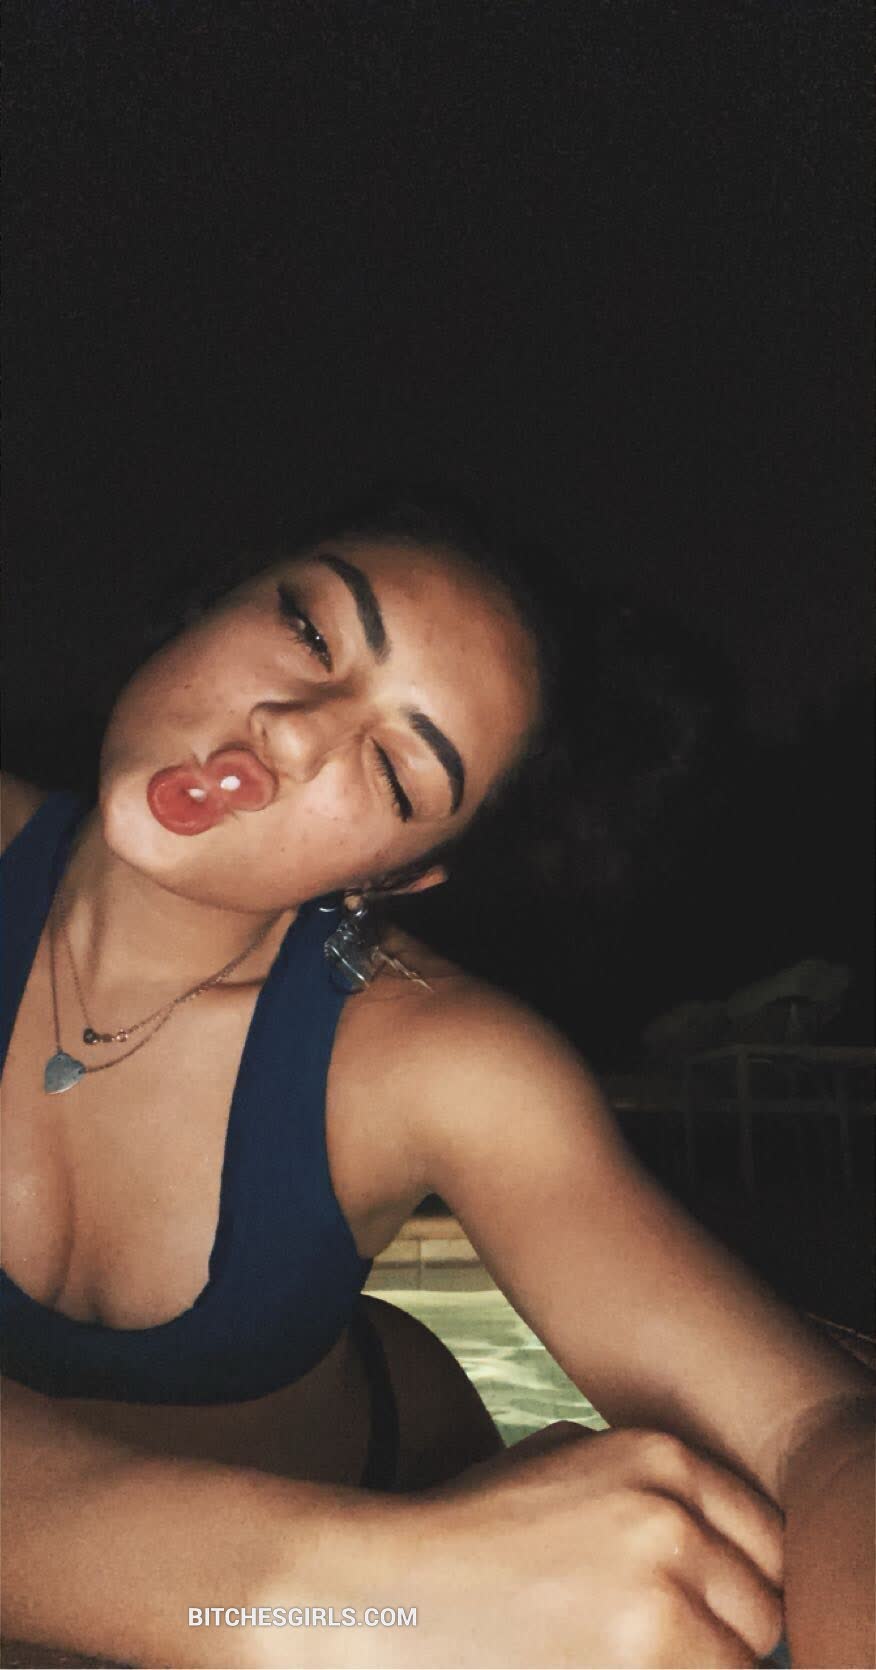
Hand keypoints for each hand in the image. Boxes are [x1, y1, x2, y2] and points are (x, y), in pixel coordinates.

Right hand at [407, 1423, 784, 1667]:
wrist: (395, 1590)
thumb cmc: (474, 1530)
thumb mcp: (562, 1458)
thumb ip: (649, 1482)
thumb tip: (721, 1540)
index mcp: (661, 1457)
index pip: (769, 1537)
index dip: (743, 1583)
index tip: (711, 1610)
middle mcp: (670, 1517)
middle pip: (763, 1608)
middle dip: (725, 1635)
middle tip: (660, 1642)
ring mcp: (657, 1594)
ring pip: (739, 1665)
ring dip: (696, 1669)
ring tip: (625, 1652)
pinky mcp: (639, 1661)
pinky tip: (606, 1666)